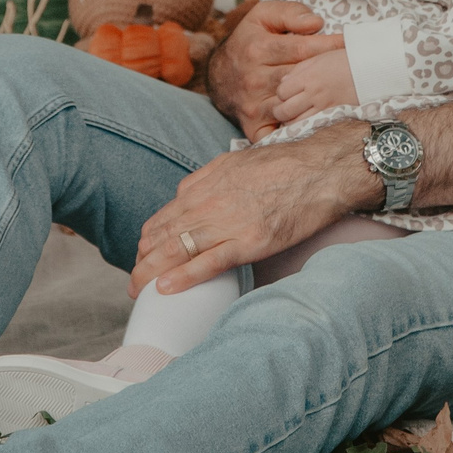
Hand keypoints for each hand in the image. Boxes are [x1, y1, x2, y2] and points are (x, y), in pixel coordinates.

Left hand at [129, 123, 374, 299]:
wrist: (320, 169)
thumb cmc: (282, 166)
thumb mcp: (234, 162)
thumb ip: (205, 179)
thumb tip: (183, 195)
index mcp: (204, 187)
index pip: (163, 218)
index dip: (148, 241)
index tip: (142, 257)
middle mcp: (209, 204)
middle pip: (163, 237)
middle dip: (142, 262)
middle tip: (132, 283)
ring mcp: (228, 223)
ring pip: (178, 250)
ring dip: (152, 273)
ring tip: (138, 291)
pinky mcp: (250, 241)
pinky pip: (209, 262)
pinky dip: (184, 276)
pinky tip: (165, 288)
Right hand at [203, 1, 337, 138]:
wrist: (218, 74)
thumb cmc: (250, 41)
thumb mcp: (263, 15)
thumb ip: (290, 13)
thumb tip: (317, 24)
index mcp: (258, 49)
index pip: (303, 49)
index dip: (330, 46)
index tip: (349, 45)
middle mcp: (255, 78)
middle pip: (302, 79)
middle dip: (329, 75)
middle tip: (352, 70)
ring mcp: (254, 104)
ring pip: (295, 106)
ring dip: (318, 103)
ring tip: (341, 95)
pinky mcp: (253, 125)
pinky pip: (279, 133)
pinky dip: (297, 130)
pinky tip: (315, 122)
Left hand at [272, 41, 355, 125]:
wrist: (372, 69)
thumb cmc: (345, 61)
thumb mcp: (319, 58)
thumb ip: (298, 70)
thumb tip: (284, 83)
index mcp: (308, 77)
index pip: (281, 92)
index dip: (281, 93)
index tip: (287, 92)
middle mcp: (313, 94)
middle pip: (284, 111)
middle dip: (280, 111)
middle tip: (285, 108)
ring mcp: (324, 108)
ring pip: (296, 124)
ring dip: (292, 122)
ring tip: (296, 117)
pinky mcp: (334, 117)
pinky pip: (313, 128)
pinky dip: (306, 127)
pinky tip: (308, 123)